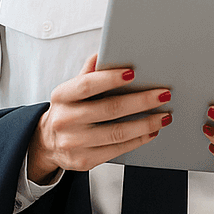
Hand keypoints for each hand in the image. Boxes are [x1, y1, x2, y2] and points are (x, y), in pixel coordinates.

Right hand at [27, 55, 170, 183]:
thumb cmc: (71, 108)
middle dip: (141, 101)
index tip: (134, 72)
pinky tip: (152, 131)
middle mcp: (65, 120)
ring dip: (146, 123)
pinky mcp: (83, 160)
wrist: (48, 142)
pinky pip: (116, 150)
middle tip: (164, 94)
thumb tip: (105, 53)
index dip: (110, 78)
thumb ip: (90, 71)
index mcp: (62, 96)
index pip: (87, 85)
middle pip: (109, 109)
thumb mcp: (73, 88)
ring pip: (117, 133)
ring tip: (165, 115)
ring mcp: (72, 143)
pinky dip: (138, 140)